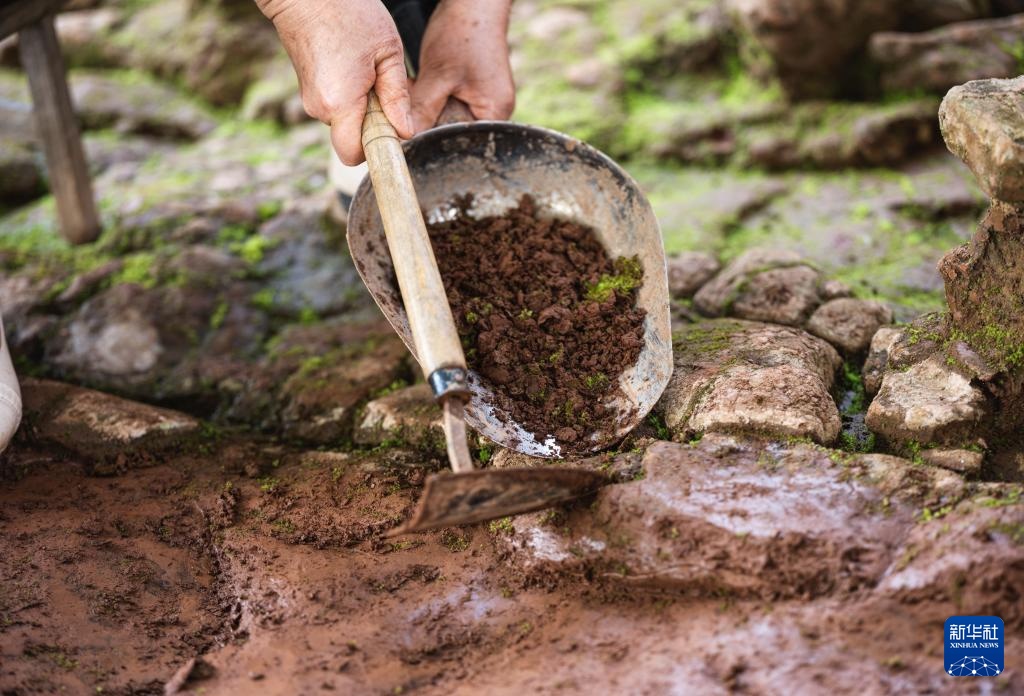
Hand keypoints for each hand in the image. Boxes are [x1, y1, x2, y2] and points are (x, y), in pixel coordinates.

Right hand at [257, 0, 413, 164]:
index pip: (354, 155)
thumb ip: (397, 96)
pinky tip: (352, 66)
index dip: (375, 149)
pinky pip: (335, 105)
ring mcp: (309, 99)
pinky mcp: (306, 89)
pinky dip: (348, 95)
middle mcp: (319, 108)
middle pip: (352, 138)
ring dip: (361, 106)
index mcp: (340, 103)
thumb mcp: (387, 52)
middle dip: (372, 123)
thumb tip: (406, 132)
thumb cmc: (348, 12)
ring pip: (345, 120)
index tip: (391, 132)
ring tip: (365, 69)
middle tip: (380, 85)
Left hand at [410, 0, 514, 130]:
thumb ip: (423, 108)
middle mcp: (494, 114)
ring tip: (419, 84)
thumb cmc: (463, 34)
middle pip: (453, 132)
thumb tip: (404, 138)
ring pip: (447, 118)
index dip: (433, 135)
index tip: (410, 123)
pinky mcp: (473, 93)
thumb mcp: (439, 74)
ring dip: (428, 105)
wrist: (474, 5)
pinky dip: (433, 96)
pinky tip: (424, 81)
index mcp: (494, 114)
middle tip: (410, 97)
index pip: (459, 141)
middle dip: (429, 118)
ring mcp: (484, 103)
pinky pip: (449, 105)